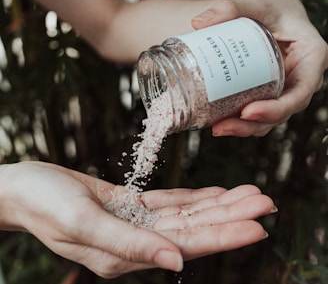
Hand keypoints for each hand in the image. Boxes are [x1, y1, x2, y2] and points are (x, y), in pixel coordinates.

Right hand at [0, 161, 275, 277]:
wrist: (27, 189)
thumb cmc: (45, 204)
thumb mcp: (81, 224)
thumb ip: (127, 246)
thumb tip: (175, 263)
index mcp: (127, 254)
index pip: (187, 245)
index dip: (224, 235)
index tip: (258, 224)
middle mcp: (138, 243)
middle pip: (196, 229)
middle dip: (232, 216)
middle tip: (266, 201)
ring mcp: (136, 224)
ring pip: (188, 214)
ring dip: (220, 204)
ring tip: (250, 194)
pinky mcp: (132, 206)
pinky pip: (171, 203)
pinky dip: (195, 198)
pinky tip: (216, 195)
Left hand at [192, 0, 327, 136]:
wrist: (268, 15)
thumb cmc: (272, 8)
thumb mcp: (259, 3)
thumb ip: (232, 8)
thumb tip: (199, 23)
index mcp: (310, 58)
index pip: (300, 93)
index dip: (277, 108)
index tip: (248, 112)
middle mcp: (300, 79)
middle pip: (281, 112)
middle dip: (252, 125)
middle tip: (223, 126)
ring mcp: (283, 90)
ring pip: (268, 119)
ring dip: (243, 128)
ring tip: (216, 127)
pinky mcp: (267, 94)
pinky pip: (257, 113)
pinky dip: (239, 121)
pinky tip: (217, 121)